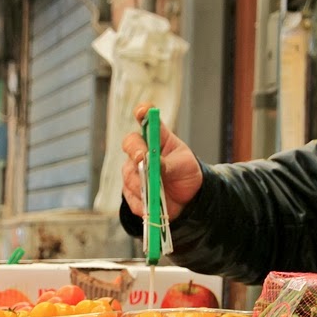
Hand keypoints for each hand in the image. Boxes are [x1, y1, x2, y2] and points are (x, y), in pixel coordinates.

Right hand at [120, 103, 203, 220]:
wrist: (188, 199)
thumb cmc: (186, 174)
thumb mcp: (185, 166)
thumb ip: (169, 164)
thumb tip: (154, 164)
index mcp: (157, 138)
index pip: (147, 120)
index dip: (143, 113)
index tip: (142, 111)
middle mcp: (141, 151)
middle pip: (131, 143)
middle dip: (135, 150)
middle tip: (142, 158)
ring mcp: (133, 170)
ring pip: (129, 173)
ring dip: (141, 181)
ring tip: (156, 190)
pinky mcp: (130, 191)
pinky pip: (130, 195)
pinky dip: (141, 201)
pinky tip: (152, 204)